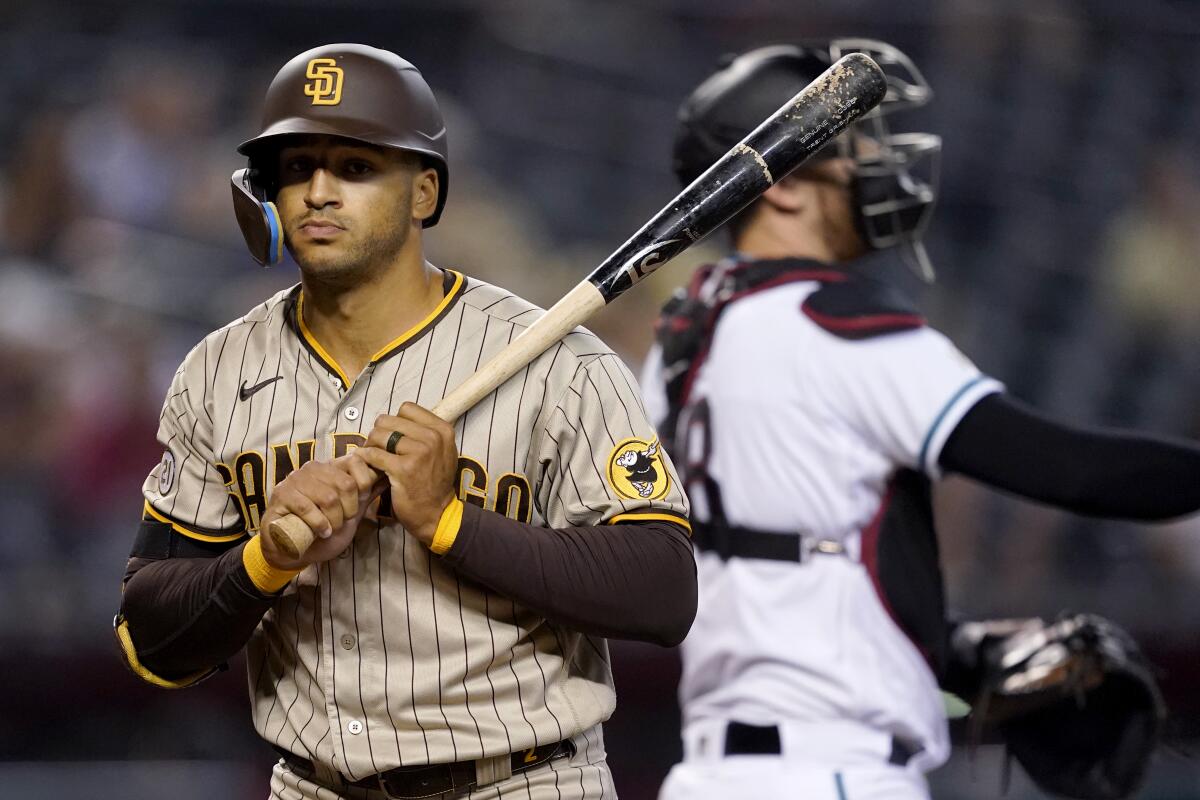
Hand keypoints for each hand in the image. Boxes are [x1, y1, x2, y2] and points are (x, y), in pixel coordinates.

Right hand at [259, 451, 382, 569]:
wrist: (292, 549)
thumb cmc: (324, 528)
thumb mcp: (351, 511)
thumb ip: (367, 493)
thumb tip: (389, 477)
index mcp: (331, 467)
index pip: (357, 462)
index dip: (363, 487)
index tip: (356, 507)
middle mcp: (314, 468)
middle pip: (346, 483)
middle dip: (349, 510)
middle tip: (342, 522)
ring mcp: (295, 479)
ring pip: (329, 497)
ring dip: (334, 520)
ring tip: (331, 529)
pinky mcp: (281, 495)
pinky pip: (307, 507)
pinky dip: (319, 524)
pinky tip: (321, 532)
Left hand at [358, 402, 457, 545]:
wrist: (437, 514)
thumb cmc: (434, 483)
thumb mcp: (442, 452)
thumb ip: (426, 432)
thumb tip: (399, 417)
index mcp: (442, 429)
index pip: (407, 408)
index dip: (395, 422)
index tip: (393, 436)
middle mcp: (433, 437)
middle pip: (389, 420)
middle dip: (379, 433)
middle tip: (378, 447)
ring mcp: (419, 452)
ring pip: (379, 434)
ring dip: (371, 445)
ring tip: (373, 457)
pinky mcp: (403, 469)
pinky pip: (374, 454)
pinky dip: (366, 458)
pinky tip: (368, 465)